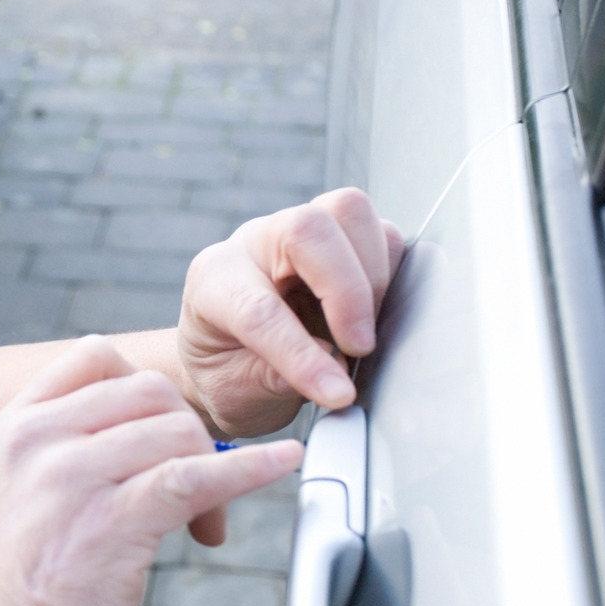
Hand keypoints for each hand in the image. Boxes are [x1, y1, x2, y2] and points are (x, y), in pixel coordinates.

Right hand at [0, 336, 300, 605]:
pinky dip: (251, 468)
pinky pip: (198, 475)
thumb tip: (152, 430)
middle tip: (195, 490)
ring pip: (178, 429)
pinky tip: (282, 464)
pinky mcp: (112, 522)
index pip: (93, 356)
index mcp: (13, 428)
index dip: (144, 388)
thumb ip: (63, 453)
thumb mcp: (17, 496)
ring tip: (205, 522)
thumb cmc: (16, 596)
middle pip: (147, 389)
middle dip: (187, 430)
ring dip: (212, 467)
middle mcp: (37, 441)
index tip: (166, 429)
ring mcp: (71, 478)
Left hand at [178, 187, 403, 438]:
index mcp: (214, 282)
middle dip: (346, 291)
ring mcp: (297, 231)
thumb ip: (273, 379)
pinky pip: (381, 232)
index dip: (301, 353)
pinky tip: (373, 314)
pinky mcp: (339, 236)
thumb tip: (330, 360)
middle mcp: (255, 243)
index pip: (258, 308)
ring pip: (349, 212)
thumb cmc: (228, 372)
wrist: (228, 356)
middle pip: (307, 227)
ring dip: (372, 275)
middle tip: (358, 348)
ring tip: (362, 331)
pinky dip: (390, 272)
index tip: (337, 393)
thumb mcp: (234, 394)